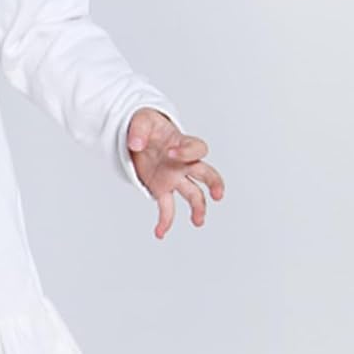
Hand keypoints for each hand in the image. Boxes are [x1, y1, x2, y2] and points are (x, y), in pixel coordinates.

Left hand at [126, 107, 224, 239]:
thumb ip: (138, 130)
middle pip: (207, 174)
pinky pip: (167, 207)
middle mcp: (183, 164)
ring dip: (198, 208)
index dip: (187, 151)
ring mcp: (174, 178)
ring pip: (193, 195)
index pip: (197, 148)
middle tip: (217, 194)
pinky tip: (160, 233)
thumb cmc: (148, 126)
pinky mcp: (161, 189)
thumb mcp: (142, 120)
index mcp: (182, 144)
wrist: (139, 136)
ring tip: (198, 221)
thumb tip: (135, 143)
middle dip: (214, 183)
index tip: (170, 152)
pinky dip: (165, 221)